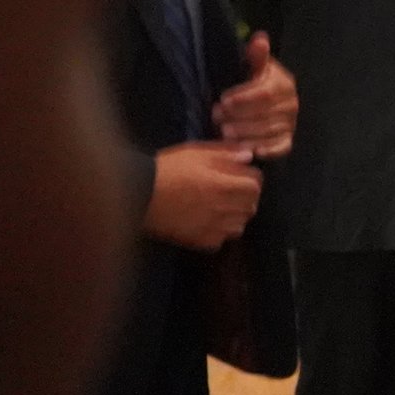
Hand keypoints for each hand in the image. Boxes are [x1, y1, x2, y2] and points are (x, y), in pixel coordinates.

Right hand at [145, 141, 261, 249]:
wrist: (139, 196)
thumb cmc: (167, 170)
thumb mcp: (195, 153)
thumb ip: (225, 154)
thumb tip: (249, 155)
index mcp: (225, 185)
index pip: (256, 184)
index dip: (250, 179)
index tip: (239, 176)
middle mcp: (225, 208)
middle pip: (251, 206)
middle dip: (244, 197)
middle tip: (227, 192)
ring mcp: (215, 227)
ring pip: (239, 225)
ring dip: (234, 217)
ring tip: (216, 208)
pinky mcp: (202, 242)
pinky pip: (221, 240)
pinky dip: (217, 233)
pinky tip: (204, 223)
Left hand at [215, 33, 296, 157]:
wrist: (263, 103)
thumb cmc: (252, 82)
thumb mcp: (253, 67)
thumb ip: (255, 56)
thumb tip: (260, 38)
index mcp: (284, 84)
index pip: (266, 93)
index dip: (244, 98)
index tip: (223, 99)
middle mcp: (292, 104)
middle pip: (267, 114)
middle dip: (240, 117)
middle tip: (217, 117)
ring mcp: (291, 124)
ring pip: (269, 132)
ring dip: (246, 134)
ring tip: (224, 133)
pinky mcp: (287, 141)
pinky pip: (278, 148)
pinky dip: (263, 149)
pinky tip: (245, 149)